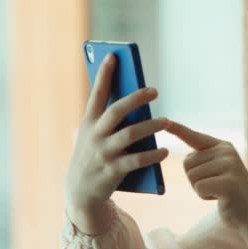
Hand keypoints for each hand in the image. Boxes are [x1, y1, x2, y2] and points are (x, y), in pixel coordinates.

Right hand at [64, 53, 171, 212]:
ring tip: (167, 121)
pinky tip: (164, 150)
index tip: (113, 56)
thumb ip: (109, 118)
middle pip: (117, 111)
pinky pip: (136, 160)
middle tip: (155, 90)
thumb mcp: (94, 135)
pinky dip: (152, 155)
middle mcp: (95, 135)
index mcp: (89, 122)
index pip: (97, 94)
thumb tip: (136, 98)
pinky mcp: (112, 170)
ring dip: (151, 126)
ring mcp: (103, 153)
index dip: (104, 75)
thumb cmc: (94, 155)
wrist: (80, 192)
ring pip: (130, 134)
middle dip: (136, 98)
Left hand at [166, 121, 247, 229]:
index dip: (178, 129)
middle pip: (187, 163)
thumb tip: (187, 157)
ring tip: (218, 191)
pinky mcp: (229, 182)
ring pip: (192, 176)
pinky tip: (220, 198)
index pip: (194, 136)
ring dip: (200, 189)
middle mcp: (227, 152)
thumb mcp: (218, 170)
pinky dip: (205, 196)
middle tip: (215, 185)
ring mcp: (230, 166)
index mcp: (223, 146)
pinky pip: (199, 187)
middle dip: (194, 179)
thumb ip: (204, 160)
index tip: (165, 121)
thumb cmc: (228, 192)